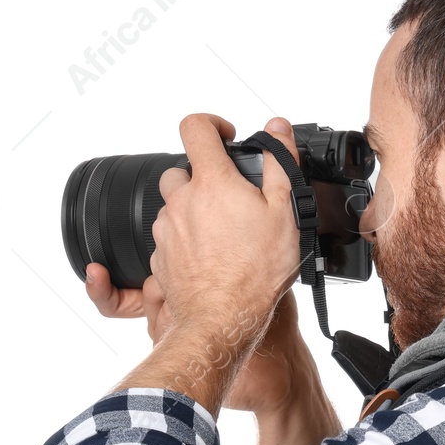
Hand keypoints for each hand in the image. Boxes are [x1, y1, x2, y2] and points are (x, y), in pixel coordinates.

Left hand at [90, 117, 312, 411]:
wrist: (224, 320)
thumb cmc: (257, 272)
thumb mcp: (284, 212)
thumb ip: (279, 163)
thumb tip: (276, 129)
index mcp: (211, 182)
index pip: (195, 127)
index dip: (211, 124)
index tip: (224, 137)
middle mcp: (181, 201)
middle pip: (183, 171)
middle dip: (204, 180)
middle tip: (232, 203)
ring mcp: (166, 230)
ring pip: (175, 207)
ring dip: (195, 213)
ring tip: (226, 239)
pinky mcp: (159, 257)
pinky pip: (171, 238)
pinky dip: (188, 242)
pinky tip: (212, 259)